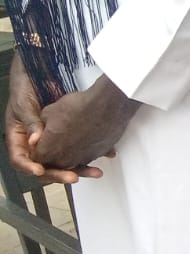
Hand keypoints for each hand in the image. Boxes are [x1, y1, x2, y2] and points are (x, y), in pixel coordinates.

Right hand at [5, 58, 97, 182]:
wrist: (39, 76)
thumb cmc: (25, 90)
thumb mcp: (24, 105)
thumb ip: (31, 123)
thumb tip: (35, 140)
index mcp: (20, 140)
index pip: (21, 160)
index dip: (30, 167)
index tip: (41, 170)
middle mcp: (35, 145)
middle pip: (45, 167)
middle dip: (60, 173)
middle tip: (73, 177)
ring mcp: (52, 143)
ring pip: (64, 163)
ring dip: (79, 168)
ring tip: (95, 172)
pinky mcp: (68, 138)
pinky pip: (78, 152)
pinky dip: (90, 156)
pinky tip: (105, 155)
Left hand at [31, 74, 139, 173]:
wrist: (106, 105)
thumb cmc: (79, 108)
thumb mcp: (49, 112)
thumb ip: (40, 127)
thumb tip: (42, 129)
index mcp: (48, 151)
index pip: (37, 158)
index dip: (40, 148)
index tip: (43, 142)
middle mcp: (65, 160)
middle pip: (56, 162)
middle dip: (56, 152)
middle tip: (58, 139)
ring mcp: (82, 159)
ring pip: (73, 160)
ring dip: (73, 151)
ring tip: (74, 136)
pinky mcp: (98, 155)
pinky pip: (89, 155)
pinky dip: (87, 148)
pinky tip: (87, 136)